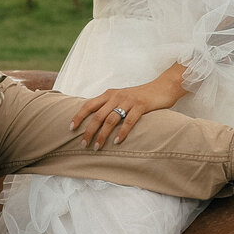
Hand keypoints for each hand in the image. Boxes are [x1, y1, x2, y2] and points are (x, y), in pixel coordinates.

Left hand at [71, 64, 186, 149]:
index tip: (71, 128)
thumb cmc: (141, 96)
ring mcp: (129, 100)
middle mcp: (116, 96)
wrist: (163, 87)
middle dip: (89, 131)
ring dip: (102, 135)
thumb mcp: (122, 98)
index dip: (78, 116)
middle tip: (84, 144)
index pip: (89, 105)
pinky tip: (117, 141)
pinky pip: (129, 121)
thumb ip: (110, 106)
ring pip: (111, 119)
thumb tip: (95, 121)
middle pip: (98, 115)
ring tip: (97, 147)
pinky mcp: (141, 105)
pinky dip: (122, 132)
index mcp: (109, 94)